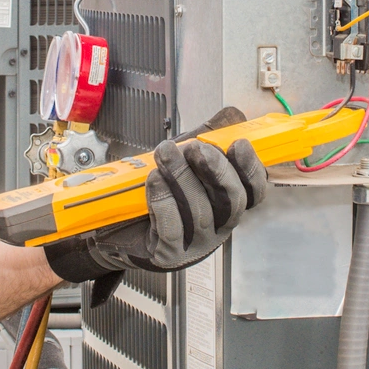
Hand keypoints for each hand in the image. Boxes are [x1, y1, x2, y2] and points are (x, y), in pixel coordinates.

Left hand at [45, 107, 268, 281]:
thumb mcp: (183, 161)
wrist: (115, 225)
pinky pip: (172, 228)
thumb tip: (231, 116)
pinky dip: (163, 200)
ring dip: (182, 178)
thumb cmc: (154, 192)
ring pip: (200, 212)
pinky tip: (154, 180)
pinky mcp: (169, 253)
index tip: (238, 143)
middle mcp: (218, 227)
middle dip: (216, 170)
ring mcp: (195, 244)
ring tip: (165, 154)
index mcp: (226, 204)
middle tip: (195, 147)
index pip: (253, 191)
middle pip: (232, 201)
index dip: (251, 168)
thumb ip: (209, 139)